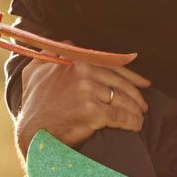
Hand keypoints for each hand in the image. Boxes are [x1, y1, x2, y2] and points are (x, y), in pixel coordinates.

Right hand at [13, 52, 150, 157]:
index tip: (143, 82)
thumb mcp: (35, 71)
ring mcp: (87, 91)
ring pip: (121, 98)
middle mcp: (80, 71)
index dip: (129, 74)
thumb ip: (52, 54)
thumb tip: (67, 43)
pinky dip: (132, 122)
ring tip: (140, 116)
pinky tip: (136, 125)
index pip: (109, 64)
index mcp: (72, 60)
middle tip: (144, 104)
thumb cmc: (35, 105)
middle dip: (135, 94)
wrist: (32, 133)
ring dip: (135, 109)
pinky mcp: (92, 111)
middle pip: (118, 82)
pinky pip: (120, 116)